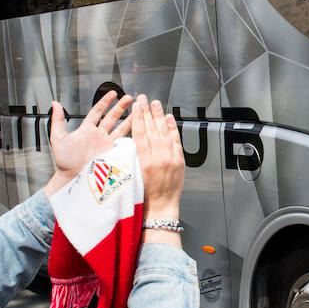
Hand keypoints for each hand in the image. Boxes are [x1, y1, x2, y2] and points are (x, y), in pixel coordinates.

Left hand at [45, 91, 133, 195]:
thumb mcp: (58, 138)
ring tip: (138, 110)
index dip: (105, 101)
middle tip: (129, 97)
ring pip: (121, 128)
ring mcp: (107, 145)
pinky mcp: (113, 154)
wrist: (73, 179)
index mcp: (87, 130)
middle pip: (112, 117)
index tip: (113, 93)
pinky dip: (131, 135)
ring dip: (129, 118)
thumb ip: (58, 120)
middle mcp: (98, 136)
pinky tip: (139, 129)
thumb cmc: (64, 162)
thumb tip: (54, 104)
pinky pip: (124, 142)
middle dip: (121, 106)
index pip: (98, 111)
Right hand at [129, 95, 183, 222]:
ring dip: (159, 116)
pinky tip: (169, 118)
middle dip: (147, 112)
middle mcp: (158, 158)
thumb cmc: (142, 196)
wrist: (160, 209)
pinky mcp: (179, 162)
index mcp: (143, 162)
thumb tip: (128, 139)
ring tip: (156, 103)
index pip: (140, 133)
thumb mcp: (131, 176)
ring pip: (164, 133)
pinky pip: (176, 141)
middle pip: (152, 129)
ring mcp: (171, 159)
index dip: (137, 117)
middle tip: (144, 98)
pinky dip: (173, 129)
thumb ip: (130, 157)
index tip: (136, 106)